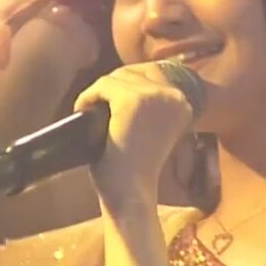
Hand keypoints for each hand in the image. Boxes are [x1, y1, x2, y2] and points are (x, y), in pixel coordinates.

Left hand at [72, 63, 195, 210]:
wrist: (130, 193)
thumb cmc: (135, 169)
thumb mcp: (150, 129)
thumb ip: (145, 105)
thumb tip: (121, 79)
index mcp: (184, 103)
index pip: (153, 72)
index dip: (126, 81)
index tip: (108, 98)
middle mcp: (175, 96)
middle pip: (134, 71)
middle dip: (111, 85)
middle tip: (94, 105)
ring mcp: (155, 96)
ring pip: (116, 77)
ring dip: (98, 92)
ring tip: (87, 110)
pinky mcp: (132, 100)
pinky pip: (103, 85)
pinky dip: (88, 96)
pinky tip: (80, 110)